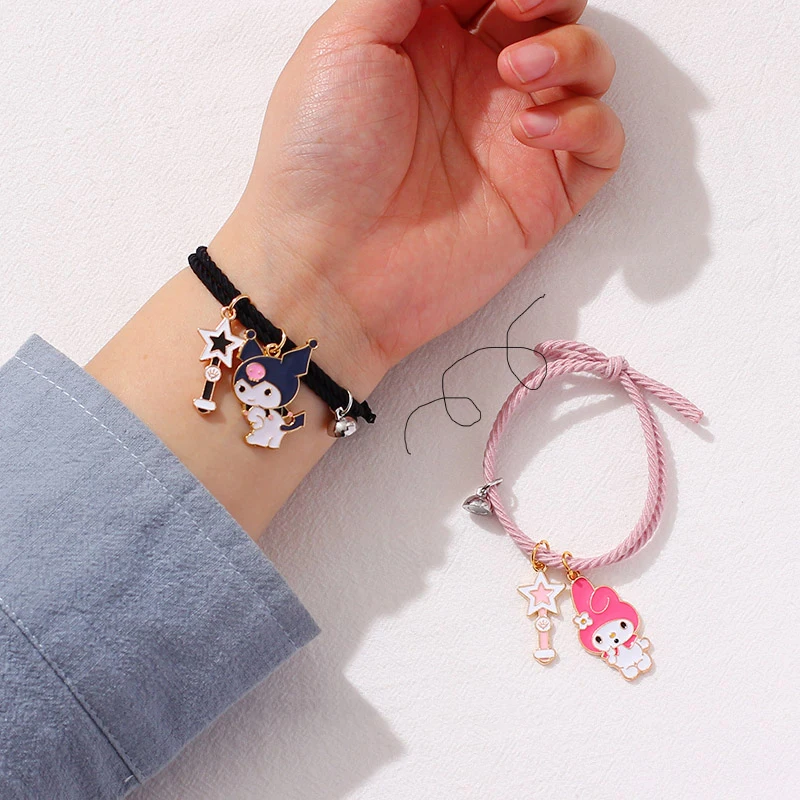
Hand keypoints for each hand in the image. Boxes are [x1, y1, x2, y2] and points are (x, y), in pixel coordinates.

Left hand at [211, 0, 622, 394]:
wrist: (329, 267)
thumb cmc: (320, 156)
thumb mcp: (345, 40)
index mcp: (428, 41)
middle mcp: (476, 85)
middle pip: (553, 15)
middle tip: (519, 12)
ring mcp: (512, 140)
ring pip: (588, 69)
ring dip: (573, 51)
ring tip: (518, 74)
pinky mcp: (540, 195)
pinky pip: (602, 142)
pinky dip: (588, 122)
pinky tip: (533, 131)